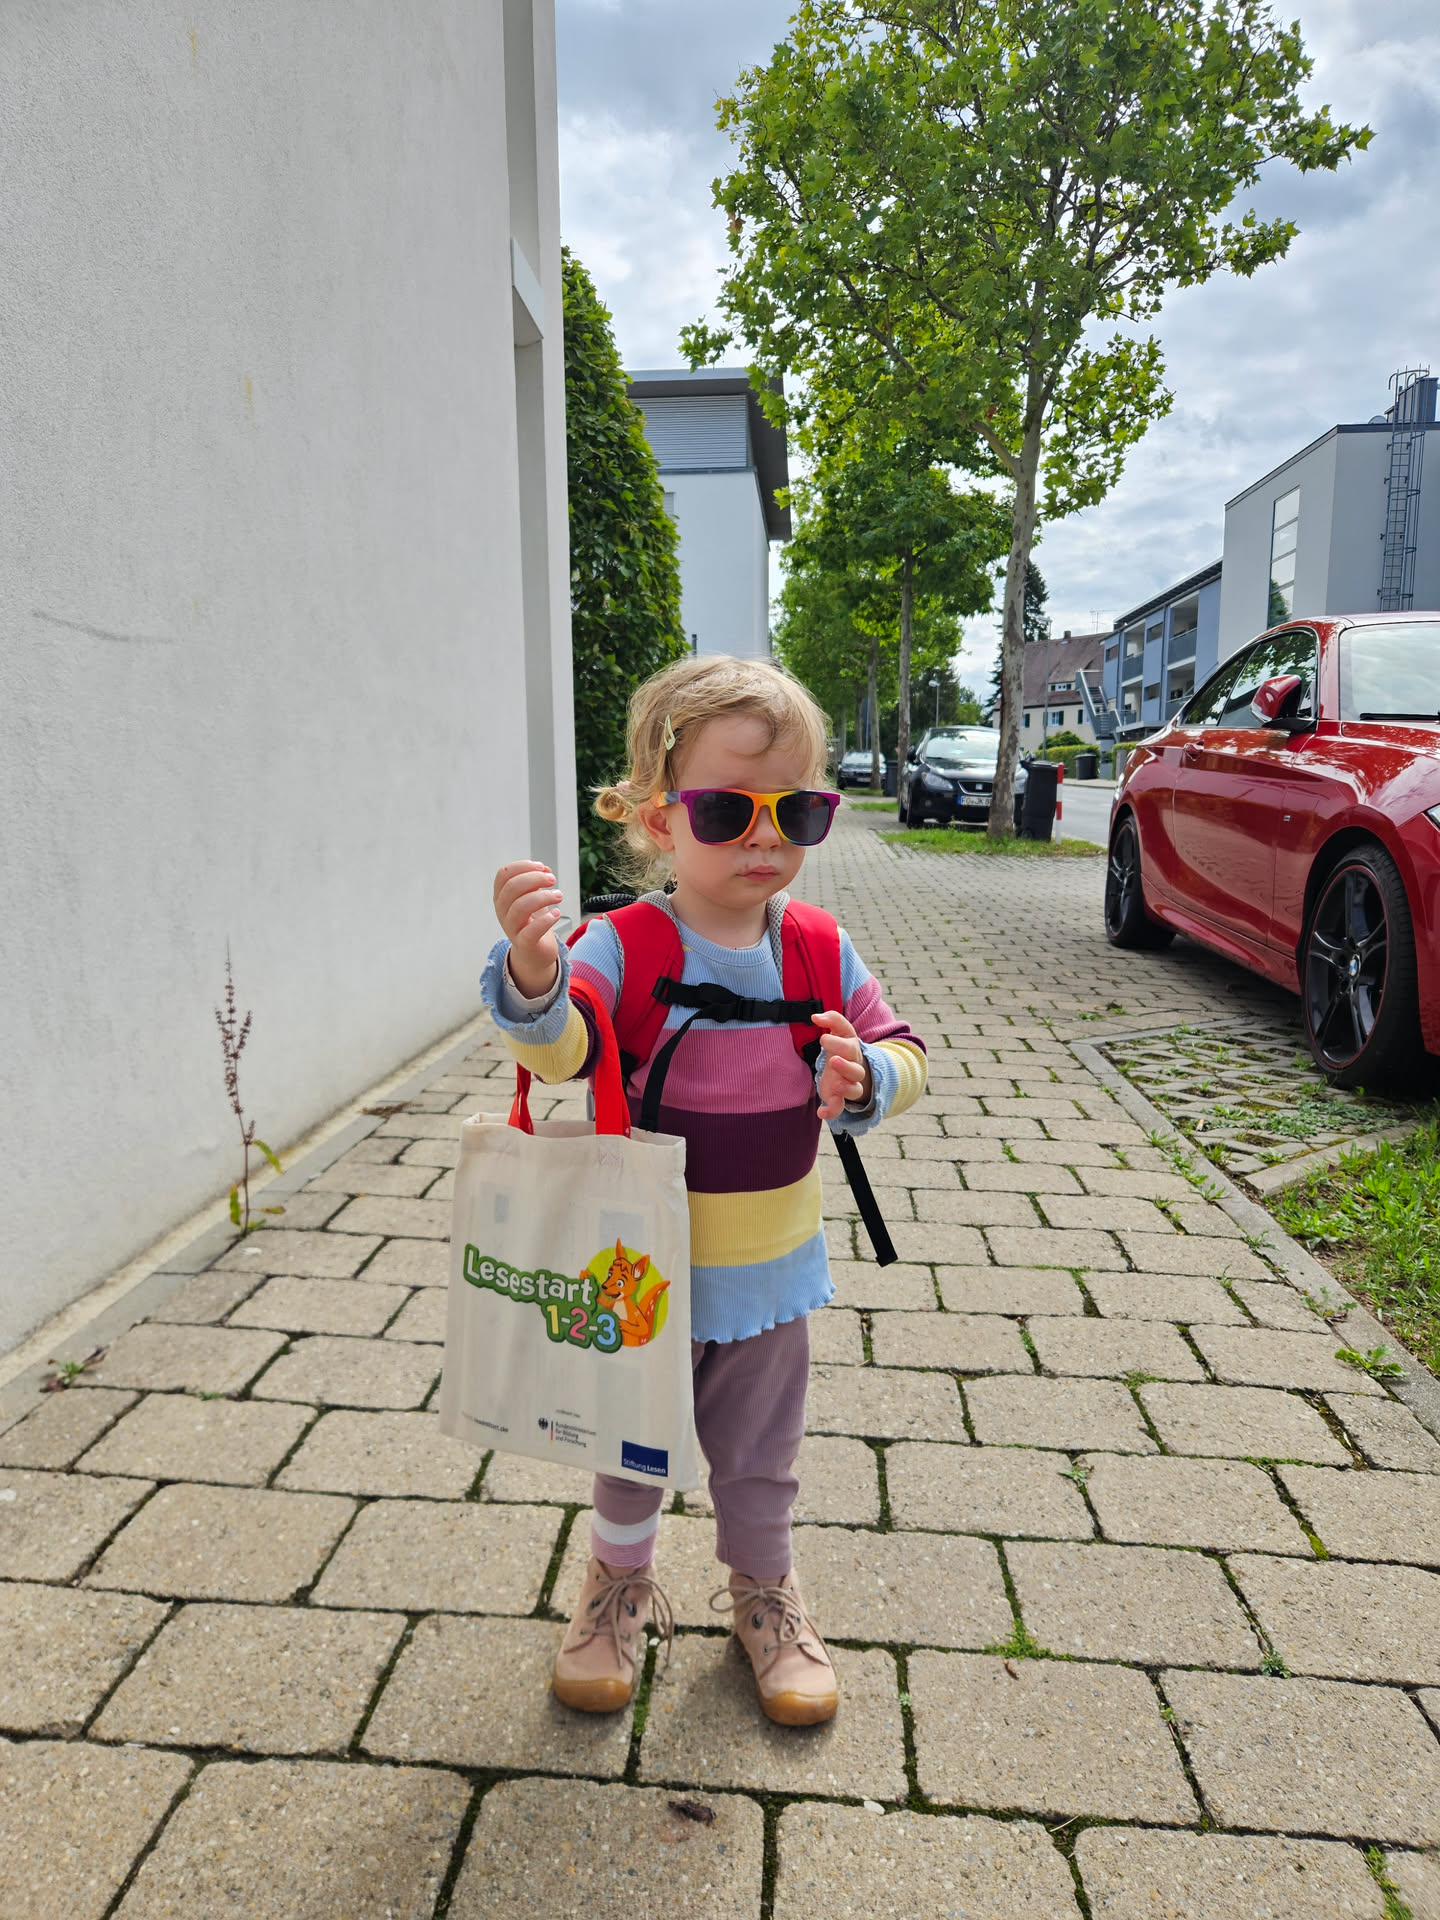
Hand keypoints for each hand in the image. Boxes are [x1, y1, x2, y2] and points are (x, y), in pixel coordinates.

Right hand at [494, 861, 563, 998]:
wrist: (534, 953)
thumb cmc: (532, 923)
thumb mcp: (531, 898)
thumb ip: (535, 883)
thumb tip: (545, 869)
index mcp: (502, 897)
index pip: (504, 874)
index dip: (523, 866)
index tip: (542, 867)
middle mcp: (502, 911)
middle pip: (512, 887)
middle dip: (535, 878)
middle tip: (552, 879)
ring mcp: (511, 928)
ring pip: (521, 906)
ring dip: (543, 896)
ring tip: (558, 895)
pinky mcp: (524, 943)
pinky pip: (532, 930)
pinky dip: (547, 919)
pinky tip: (556, 913)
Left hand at [812, 1010, 872, 1119]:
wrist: (848, 1068)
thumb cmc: (842, 1047)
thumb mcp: (840, 1031)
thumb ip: (831, 1019)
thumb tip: (815, 1016)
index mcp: (852, 1050)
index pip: (850, 1045)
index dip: (838, 1043)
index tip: (822, 1038)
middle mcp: (853, 1068)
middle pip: (857, 1070)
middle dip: (846, 1066)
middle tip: (833, 1060)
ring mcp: (848, 1084)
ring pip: (854, 1090)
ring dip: (846, 1088)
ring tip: (836, 1086)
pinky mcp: (839, 1098)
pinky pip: (840, 1108)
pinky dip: (832, 1112)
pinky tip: (820, 1112)